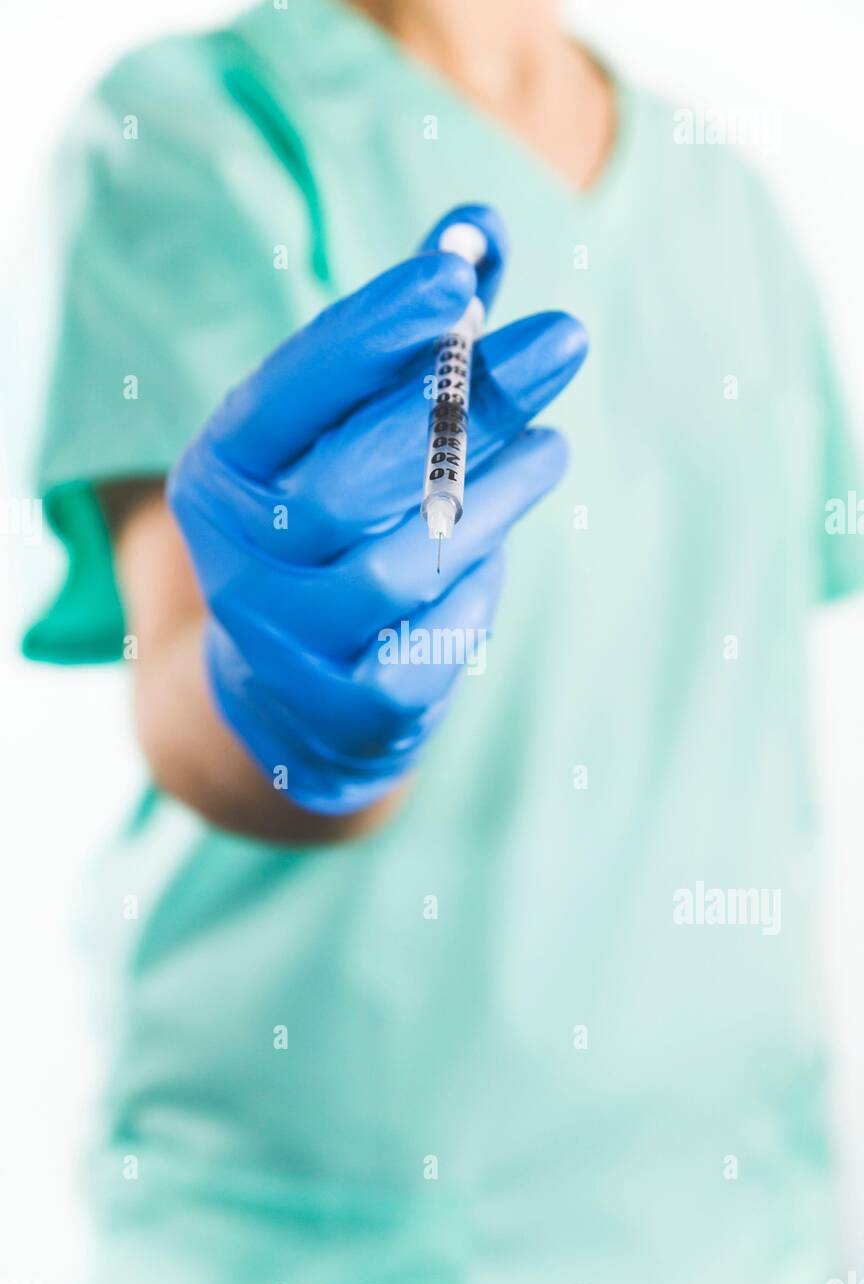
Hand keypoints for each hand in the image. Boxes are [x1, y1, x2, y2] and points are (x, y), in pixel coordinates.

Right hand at [168, 205, 587, 813]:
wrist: (290, 694)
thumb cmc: (334, 529)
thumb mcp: (348, 433)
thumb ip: (411, 339)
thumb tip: (484, 227)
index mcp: (221, 473)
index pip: (291, 390)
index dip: (376, 331)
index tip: (463, 278)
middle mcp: (234, 559)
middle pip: (354, 478)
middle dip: (472, 402)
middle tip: (566, 339)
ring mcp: (283, 643)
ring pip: (402, 564)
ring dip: (494, 499)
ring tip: (552, 449)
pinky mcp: (342, 708)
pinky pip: (430, 649)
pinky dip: (473, 597)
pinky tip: (491, 558)